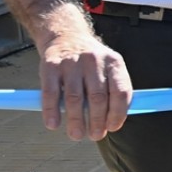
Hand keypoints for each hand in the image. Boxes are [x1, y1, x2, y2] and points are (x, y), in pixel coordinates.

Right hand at [40, 25, 131, 140]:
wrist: (66, 35)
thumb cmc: (91, 61)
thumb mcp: (109, 68)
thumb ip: (114, 90)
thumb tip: (115, 121)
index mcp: (114, 62)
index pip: (121, 91)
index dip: (118, 113)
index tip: (113, 128)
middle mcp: (94, 61)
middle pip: (98, 97)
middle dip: (97, 121)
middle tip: (95, 135)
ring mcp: (71, 62)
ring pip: (75, 98)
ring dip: (76, 121)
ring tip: (77, 134)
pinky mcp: (50, 66)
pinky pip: (50, 93)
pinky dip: (52, 111)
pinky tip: (53, 124)